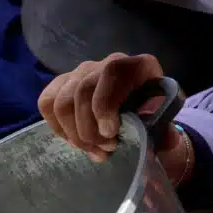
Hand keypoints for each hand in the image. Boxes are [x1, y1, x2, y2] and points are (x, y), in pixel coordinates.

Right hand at [37, 53, 180, 162]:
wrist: (142, 114)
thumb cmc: (154, 118)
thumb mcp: (164, 124)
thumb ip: (166, 131)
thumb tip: (166, 139)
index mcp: (139, 67)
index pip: (114, 73)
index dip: (105, 104)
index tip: (110, 133)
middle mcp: (109, 62)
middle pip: (83, 90)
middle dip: (90, 128)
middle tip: (107, 149)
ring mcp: (83, 71)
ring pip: (63, 100)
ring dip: (75, 132)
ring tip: (94, 150)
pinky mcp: (64, 83)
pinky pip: (47, 102)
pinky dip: (58, 127)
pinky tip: (76, 142)